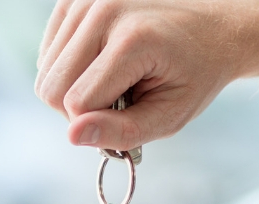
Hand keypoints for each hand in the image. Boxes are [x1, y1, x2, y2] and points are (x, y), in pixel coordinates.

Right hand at [36, 0, 258, 150]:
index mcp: (133, 40)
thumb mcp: (170, 115)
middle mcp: (104, 10)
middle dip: (79, 107)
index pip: (76, 104)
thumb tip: (72, 136)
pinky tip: (102, 60)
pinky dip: (69, 65)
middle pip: (50, 87)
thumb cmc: (195, 73)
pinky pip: (48, 50)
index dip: (97, 123)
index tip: (129, 112)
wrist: (214, 27)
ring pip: (44, 70)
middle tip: (120, 98)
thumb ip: (121, 131)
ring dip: (74, 85)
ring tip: (115, 75)